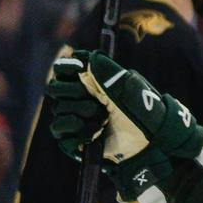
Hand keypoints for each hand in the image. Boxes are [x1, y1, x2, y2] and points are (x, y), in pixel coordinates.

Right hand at [46, 51, 202, 198]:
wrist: (147, 144)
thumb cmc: (142, 114)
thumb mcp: (128, 87)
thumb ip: (107, 71)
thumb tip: (88, 57)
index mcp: (92, 82)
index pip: (63, 69)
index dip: (66, 67)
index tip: (77, 69)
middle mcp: (80, 98)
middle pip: (55, 88)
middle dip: (74, 93)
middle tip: (96, 102)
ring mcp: (76, 118)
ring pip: (58, 109)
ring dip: (80, 114)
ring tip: (102, 120)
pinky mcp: (74, 139)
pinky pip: (59, 130)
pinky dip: (75, 131)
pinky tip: (93, 133)